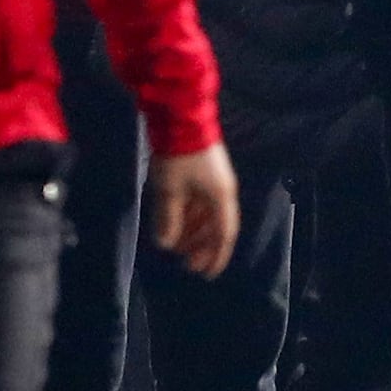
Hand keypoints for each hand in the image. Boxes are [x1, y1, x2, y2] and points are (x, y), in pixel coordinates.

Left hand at [146, 142, 241, 275]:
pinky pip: (200, 203)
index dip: (216, 256)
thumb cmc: (178, 157)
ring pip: (207, 215)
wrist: (181, 117)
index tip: (206, 274)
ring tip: (178, 247)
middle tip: (187, 264)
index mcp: (221, 197)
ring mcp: (214, 181)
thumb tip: (166, 245)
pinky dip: (190, 217)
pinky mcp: (204, 172)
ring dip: (194, 233)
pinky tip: (176, 224)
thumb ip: (169, 219)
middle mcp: (222, 192)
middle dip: (203, 247)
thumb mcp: (170, 190)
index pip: (224, 234)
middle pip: (217, 227)